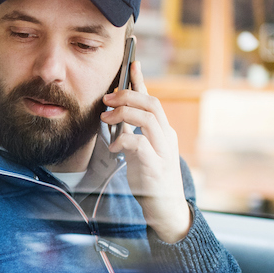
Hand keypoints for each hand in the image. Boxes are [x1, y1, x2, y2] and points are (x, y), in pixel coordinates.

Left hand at [101, 60, 191, 242]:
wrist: (166, 209)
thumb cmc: (151, 179)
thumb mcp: (141, 151)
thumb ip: (132, 133)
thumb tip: (115, 115)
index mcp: (163, 132)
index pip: (153, 100)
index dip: (141, 81)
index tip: (132, 63)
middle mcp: (167, 138)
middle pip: (152, 104)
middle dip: (127, 96)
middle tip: (107, 99)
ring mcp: (164, 152)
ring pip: (148, 119)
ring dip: (124, 114)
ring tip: (106, 118)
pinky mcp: (156, 167)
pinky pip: (141, 145)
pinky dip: (125, 141)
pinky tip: (116, 146)